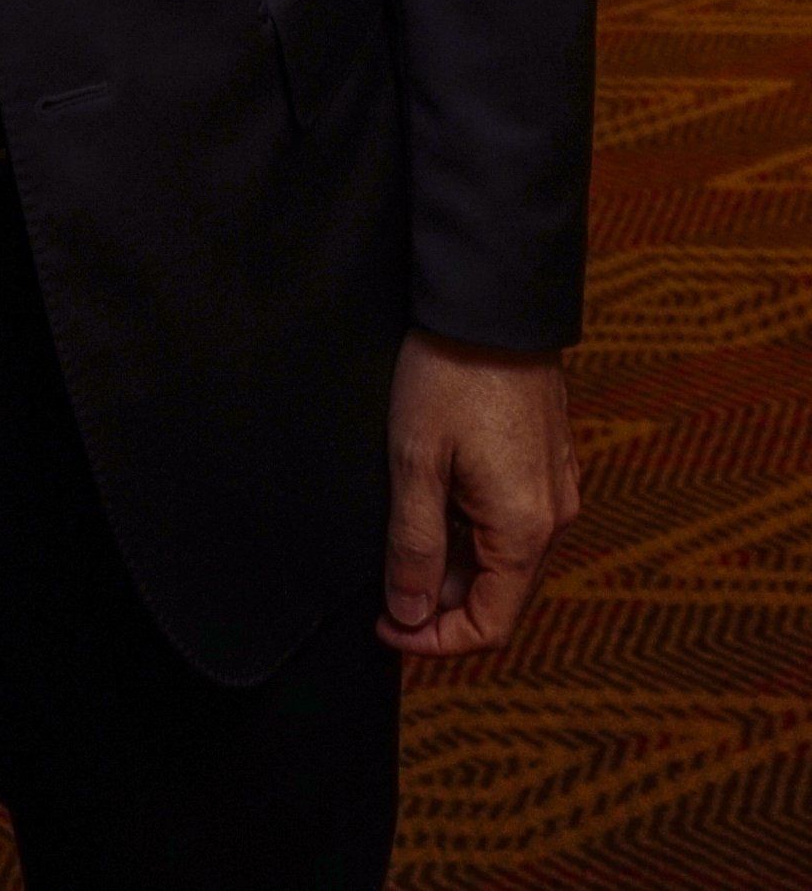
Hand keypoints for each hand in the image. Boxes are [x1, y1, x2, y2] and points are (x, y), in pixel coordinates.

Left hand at [378, 330, 578, 658]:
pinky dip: (472, 530)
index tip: (387, 628)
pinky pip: (512, 519)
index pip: (491, 624)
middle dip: (440, 600)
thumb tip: (410, 615)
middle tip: (384, 583)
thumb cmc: (451, 375)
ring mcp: (557, 486)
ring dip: (454, 562)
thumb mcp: (415, 463)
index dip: (436, 639)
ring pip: (503, 556)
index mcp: (525, 528)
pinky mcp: (549, 459)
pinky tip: (434, 500)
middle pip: (499, 593)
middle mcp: (554, 516)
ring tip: (402, 536)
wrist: (491, 302)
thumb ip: (414, 547)